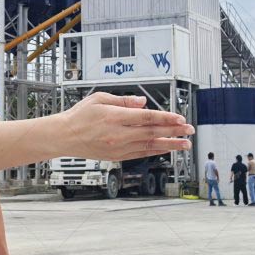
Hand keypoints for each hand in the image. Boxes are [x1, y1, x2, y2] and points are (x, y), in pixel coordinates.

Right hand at [57, 92, 193, 160]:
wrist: (64, 136)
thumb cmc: (79, 116)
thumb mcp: (99, 99)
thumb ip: (123, 100)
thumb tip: (142, 102)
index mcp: (115, 117)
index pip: (146, 118)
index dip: (166, 118)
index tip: (180, 118)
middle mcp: (118, 134)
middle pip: (152, 133)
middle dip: (174, 131)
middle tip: (189, 130)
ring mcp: (118, 147)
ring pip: (149, 146)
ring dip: (170, 144)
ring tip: (185, 144)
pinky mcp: (116, 156)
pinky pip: (140, 154)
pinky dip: (155, 151)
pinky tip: (165, 149)